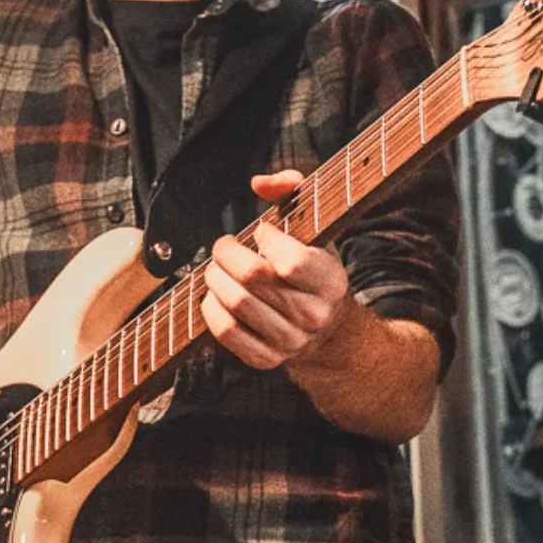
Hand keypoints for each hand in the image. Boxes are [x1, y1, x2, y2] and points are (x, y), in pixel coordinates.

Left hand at [201, 169, 351, 370]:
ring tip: (216, 269)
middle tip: (223, 247)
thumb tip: (258, 183)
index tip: (262, 232)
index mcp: (332, 282)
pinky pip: (226, 332)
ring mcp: (290, 341)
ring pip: (236, 304)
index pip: (291, 262)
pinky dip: (210, 309)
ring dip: (215, 279)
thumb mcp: (314, 226)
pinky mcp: (266, 358)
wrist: (325, 329)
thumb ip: (291, 190)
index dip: (267, 239)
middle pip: (253, 278)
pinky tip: (214, 295)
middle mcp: (314, 315)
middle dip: (227, 254)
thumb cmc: (312, 268)